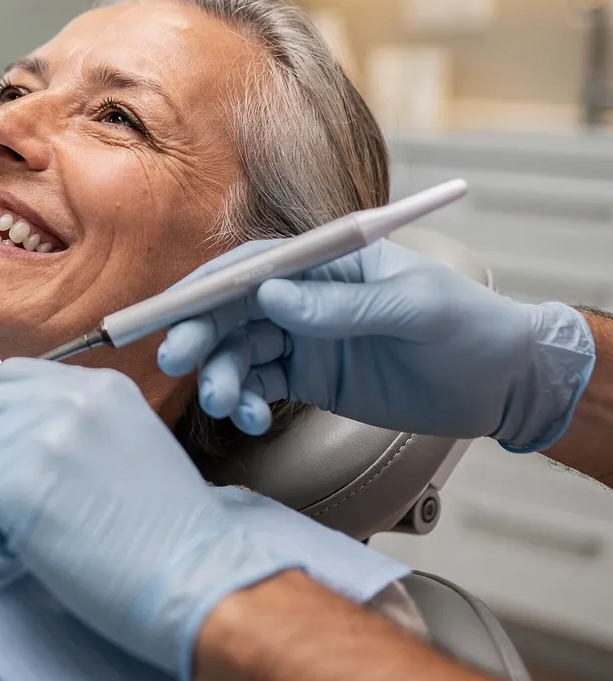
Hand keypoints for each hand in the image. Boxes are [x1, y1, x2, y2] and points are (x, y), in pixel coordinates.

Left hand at [0, 358, 295, 680]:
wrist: (195, 580)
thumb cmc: (165, 534)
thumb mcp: (128, 444)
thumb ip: (72, 425)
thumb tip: (2, 433)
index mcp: (98, 386)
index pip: (9, 375)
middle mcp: (67, 397)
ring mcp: (40, 434)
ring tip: (17, 530)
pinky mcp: (16, 481)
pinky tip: (13, 546)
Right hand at [158, 238, 594, 448]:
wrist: (504, 384)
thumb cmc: (470, 326)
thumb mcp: (415, 309)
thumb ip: (343, 306)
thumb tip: (271, 297)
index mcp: (329, 262)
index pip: (255, 264)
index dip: (209, 284)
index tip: (175, 310)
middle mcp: (306, 295)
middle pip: (234, 308)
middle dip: (201, 333)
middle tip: (176, 359)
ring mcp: (304, 337)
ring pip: (240, 351)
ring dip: (221, 375)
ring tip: (224, 404)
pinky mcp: (308, 377)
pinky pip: (259, 386)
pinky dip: (245, 402)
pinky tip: (249, 418)